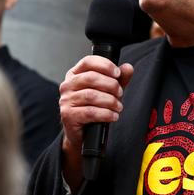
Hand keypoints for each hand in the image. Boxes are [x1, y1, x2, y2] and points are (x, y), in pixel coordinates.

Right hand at [58, 55, 132, 188]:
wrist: (83, 133)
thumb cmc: (93, 108)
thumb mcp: (108, 91)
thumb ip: (119, 79)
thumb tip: (128, 67)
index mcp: (75, 74)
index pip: (88, 61)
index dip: (104, 65)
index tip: (118, 73)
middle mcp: (67, 85)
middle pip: (91, 78)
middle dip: (110, 85)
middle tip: (120, 93)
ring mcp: (66, 100)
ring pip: (91, 95)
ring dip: (110, 101)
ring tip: (118, 106)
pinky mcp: (68, 115)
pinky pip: (90, 112)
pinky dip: (105, 114)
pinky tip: (113, 116)